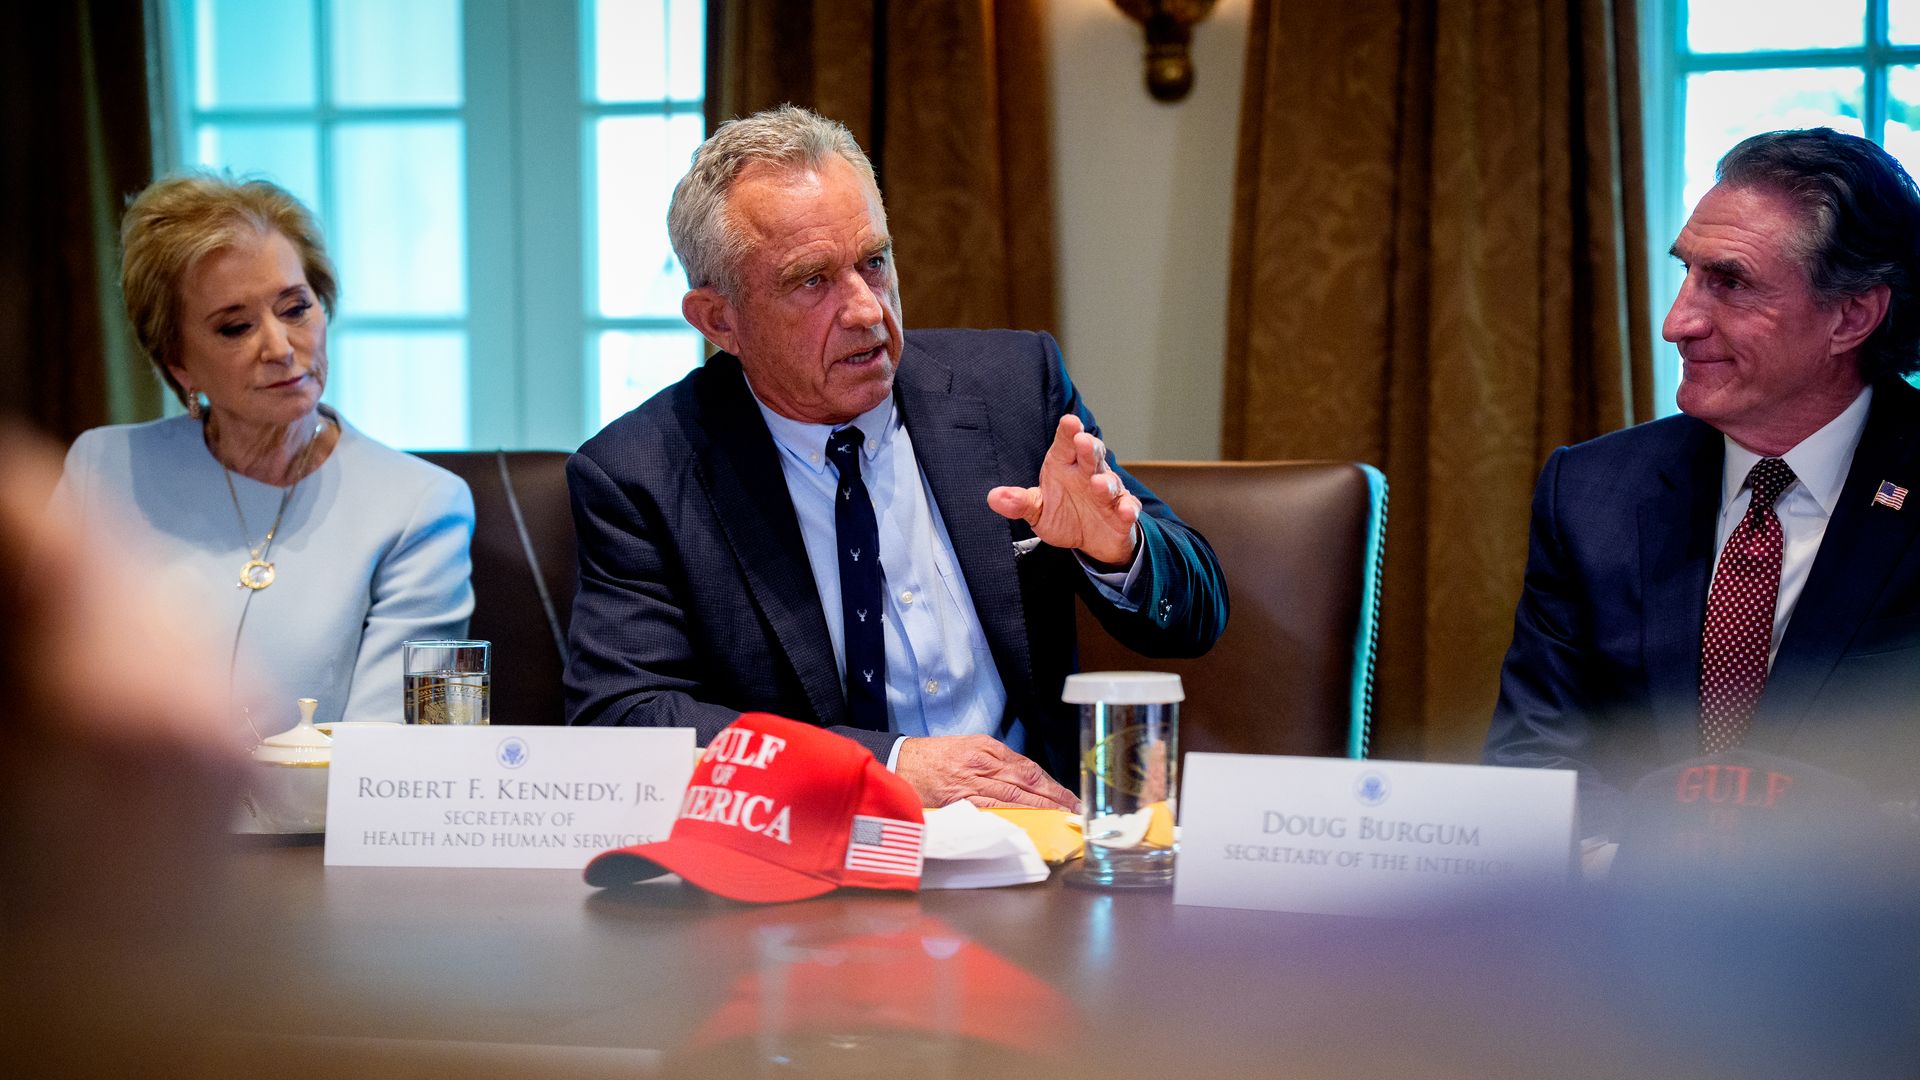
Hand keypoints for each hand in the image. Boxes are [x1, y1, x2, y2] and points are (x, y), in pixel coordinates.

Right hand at [895, 735, 1081, 810]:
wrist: (902, 761)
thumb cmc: (936, 756)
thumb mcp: (969, 747)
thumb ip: (996, 761)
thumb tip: (1024, 779)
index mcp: (988, 748)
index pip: (1029, 768)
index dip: (1052, 785)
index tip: (1069, 797)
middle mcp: (983, 763)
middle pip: (1027, 782)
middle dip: (1054, 798)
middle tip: (1075, 810)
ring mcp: (972, 782)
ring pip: (1014, 796)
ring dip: (1040, 809)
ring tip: (1060, 819)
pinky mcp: (960, 799)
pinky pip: (992, 808)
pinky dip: (1013, 816)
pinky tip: (1029, 823)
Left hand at [987, 414, 1138, 566]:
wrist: (1091, 540)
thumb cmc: (1065, 514)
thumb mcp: (1038, 510)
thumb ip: (1019, 502)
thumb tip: (994, 497)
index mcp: (1065, 465)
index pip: (1066, 444)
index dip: (1068, 432)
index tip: (1069, 422)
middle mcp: (1088, 473)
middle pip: (1092, 455)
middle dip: (1089, 448)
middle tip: (1083, 442)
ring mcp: (1108, 493)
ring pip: (1110, 482)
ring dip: (1106, 482)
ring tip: (1098, 484)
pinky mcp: (1123, 513)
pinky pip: (1128, 508)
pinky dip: (1128, 509)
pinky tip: (1126, 511)